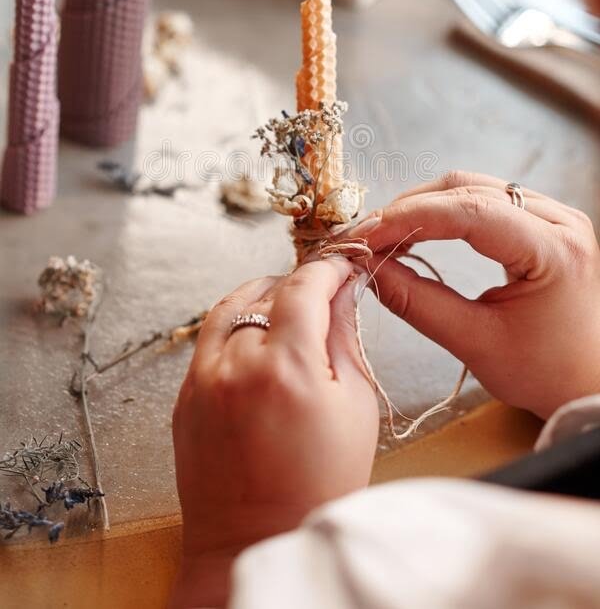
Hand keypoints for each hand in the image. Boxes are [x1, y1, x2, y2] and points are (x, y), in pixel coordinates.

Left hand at [170, 259, 377, 607]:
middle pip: (267, 291)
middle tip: (322, 294)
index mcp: (287, 367)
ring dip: (262, 297)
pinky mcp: (185, 395)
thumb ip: (345, 338)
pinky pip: (209, 339)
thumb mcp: (355, 408)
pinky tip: (258, 343)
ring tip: (288, 311)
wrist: (255, 542)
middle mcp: (236, 364)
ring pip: (230, 306)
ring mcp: (203, 379)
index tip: (342, 266)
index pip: (304, 286)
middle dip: (299, 285)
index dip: (328, 268)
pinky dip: (235, 327)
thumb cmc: (317, 487)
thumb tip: (343, 293)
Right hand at [351, 171, 599, 420]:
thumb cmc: (544, 372)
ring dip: (422, 206)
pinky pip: (482, 198)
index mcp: (554, 250)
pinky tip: (415, 231)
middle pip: (467, 188)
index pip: (471, 212)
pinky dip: (441, 212)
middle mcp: (559, 220)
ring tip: (384, 235)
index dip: (411, 217)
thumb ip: (418, 303)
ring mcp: (553, 214)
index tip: (367, 235)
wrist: (587, 382)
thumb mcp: (475, 343)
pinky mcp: (541, 219)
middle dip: (409, 209)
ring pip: (471, 186)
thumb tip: (368, 269)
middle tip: (366, 236)